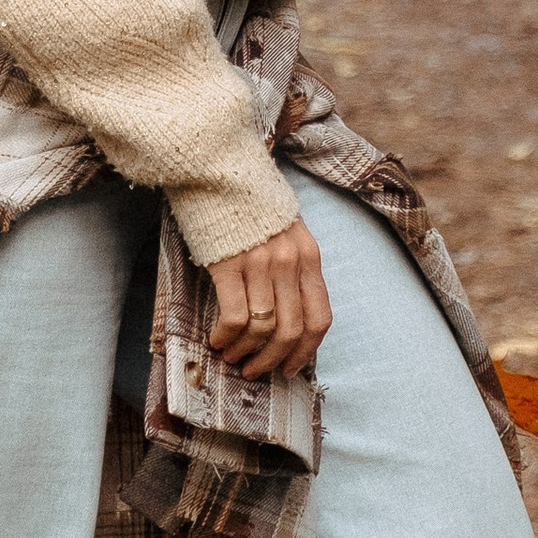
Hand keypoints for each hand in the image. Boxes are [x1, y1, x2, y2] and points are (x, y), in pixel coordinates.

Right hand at [206, 217, 331, 378]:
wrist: (219, 167)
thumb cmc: (249, 203)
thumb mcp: (286, 231)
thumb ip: (292, 267)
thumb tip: (285, 315)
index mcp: (309, 256)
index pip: (320, 317)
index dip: (306, 351)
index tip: (291, 368)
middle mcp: (290, 262)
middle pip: (291, 330)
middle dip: (273, 360)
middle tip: (255, 370)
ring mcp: (261, 263)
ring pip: (263, 329)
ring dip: (246, 351)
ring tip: (232, 355)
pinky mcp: (229, 264)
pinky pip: (235, 317)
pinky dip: (226, 336)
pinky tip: (217, 338)